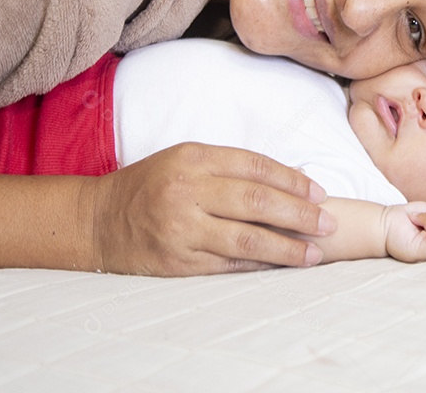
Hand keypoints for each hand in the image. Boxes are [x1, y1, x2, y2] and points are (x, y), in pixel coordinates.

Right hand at [87, 142, 335, 275]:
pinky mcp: (178, 261)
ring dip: (287, 247)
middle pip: (256, 202)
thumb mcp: (186, 159)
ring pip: (246, 239)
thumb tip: (291, 180)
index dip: (293, 180)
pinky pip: (229, 264)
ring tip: (315, 252)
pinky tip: (282, 264)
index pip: (255, 166)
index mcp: (193, 159)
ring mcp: (181, 229)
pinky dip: (260, 264)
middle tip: (328, 223)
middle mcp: (187, 191)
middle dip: (299, 214)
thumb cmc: (151, 185)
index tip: (319, 192)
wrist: (97, 220)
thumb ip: (231, 167)